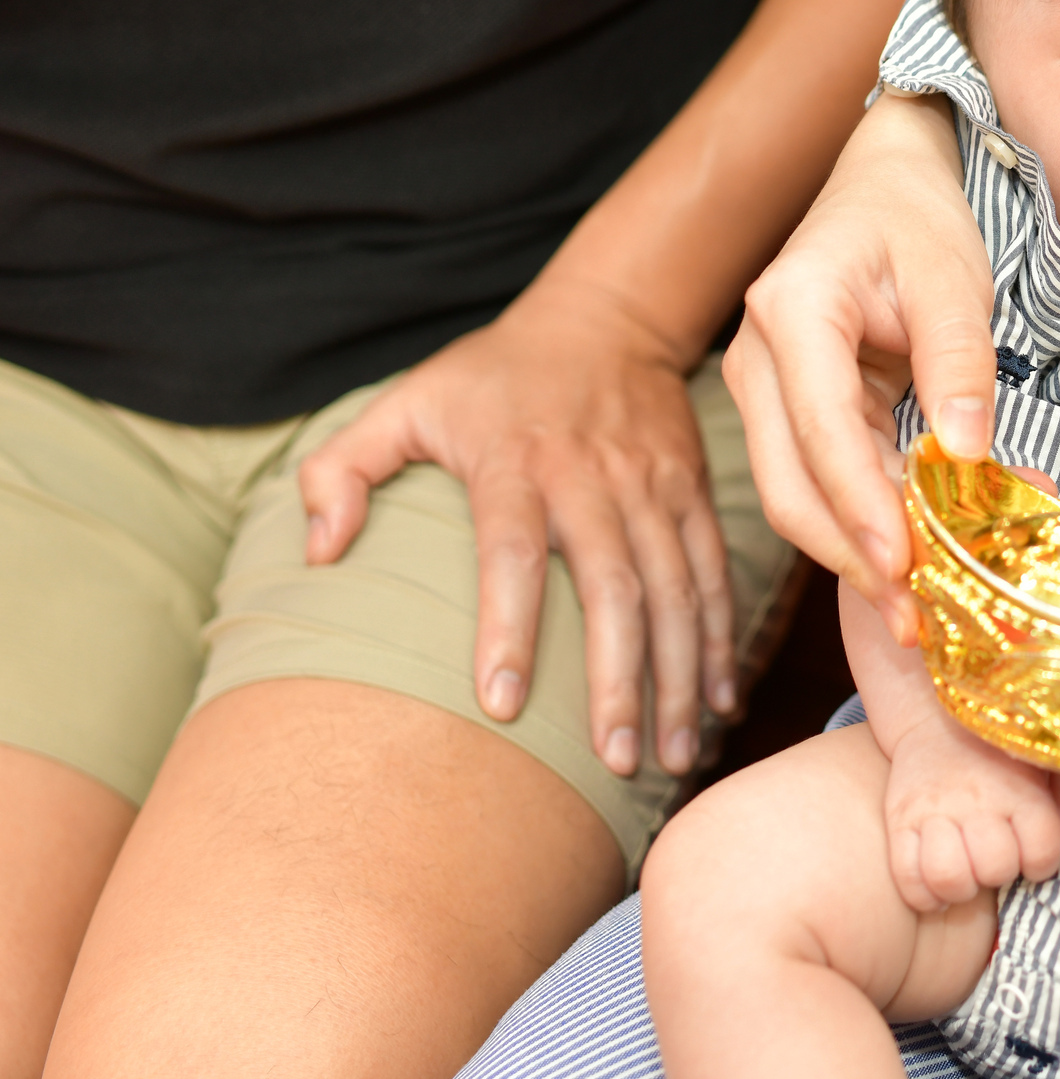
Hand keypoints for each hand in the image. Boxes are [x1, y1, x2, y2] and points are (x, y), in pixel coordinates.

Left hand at [297, 277, 731, 777]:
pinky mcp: (692, 492)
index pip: (512, 552)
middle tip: (616, 761)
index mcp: (515, 461)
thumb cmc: (491, 377)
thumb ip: (340, 470)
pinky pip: (713, 571)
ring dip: (679, 674)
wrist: (605, 316)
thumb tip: (321, 553)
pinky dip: (721, 638)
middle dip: (621, 679)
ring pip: (676, 588)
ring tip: (675, 755)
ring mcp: (652, 486)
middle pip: (613, 586)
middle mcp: (592, 477)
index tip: (502, 707)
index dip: (508, 629)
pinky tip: (720, 701)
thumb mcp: (403, 401)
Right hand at [726, 93, 995, 604]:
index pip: (821, 429)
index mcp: (793, 309)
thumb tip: (964, 460)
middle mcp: (757, 355)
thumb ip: (961, 367)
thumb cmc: (918, 221)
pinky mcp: (785, 410)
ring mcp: (763, 387)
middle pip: (788, 482)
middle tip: (915, 616)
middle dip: (851, 554)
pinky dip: (858, 525)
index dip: (861, 506)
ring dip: (852, 553)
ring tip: (915, 608)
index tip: (905, 566)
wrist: (884, 182)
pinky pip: (814, 480)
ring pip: (792, 493)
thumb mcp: (955, 281)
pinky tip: (906, 563)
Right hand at [882, 706, 1059, 911]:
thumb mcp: (1039, 768)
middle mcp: (979, 801)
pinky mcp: (899, 819)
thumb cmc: (996, 755)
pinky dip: (922, 894)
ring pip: (948, 877)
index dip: (1041, 866)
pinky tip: (934, 886)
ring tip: (962, 876)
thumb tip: (1052, 850)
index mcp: (1020, 790)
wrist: (935, 720)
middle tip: (990, 861)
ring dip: (959, 889)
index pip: (1042, 852)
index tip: (1030, 856)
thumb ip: (1057, 806)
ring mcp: (935, 811)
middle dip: (997, 876)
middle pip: (994, 868)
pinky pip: (906, 875)